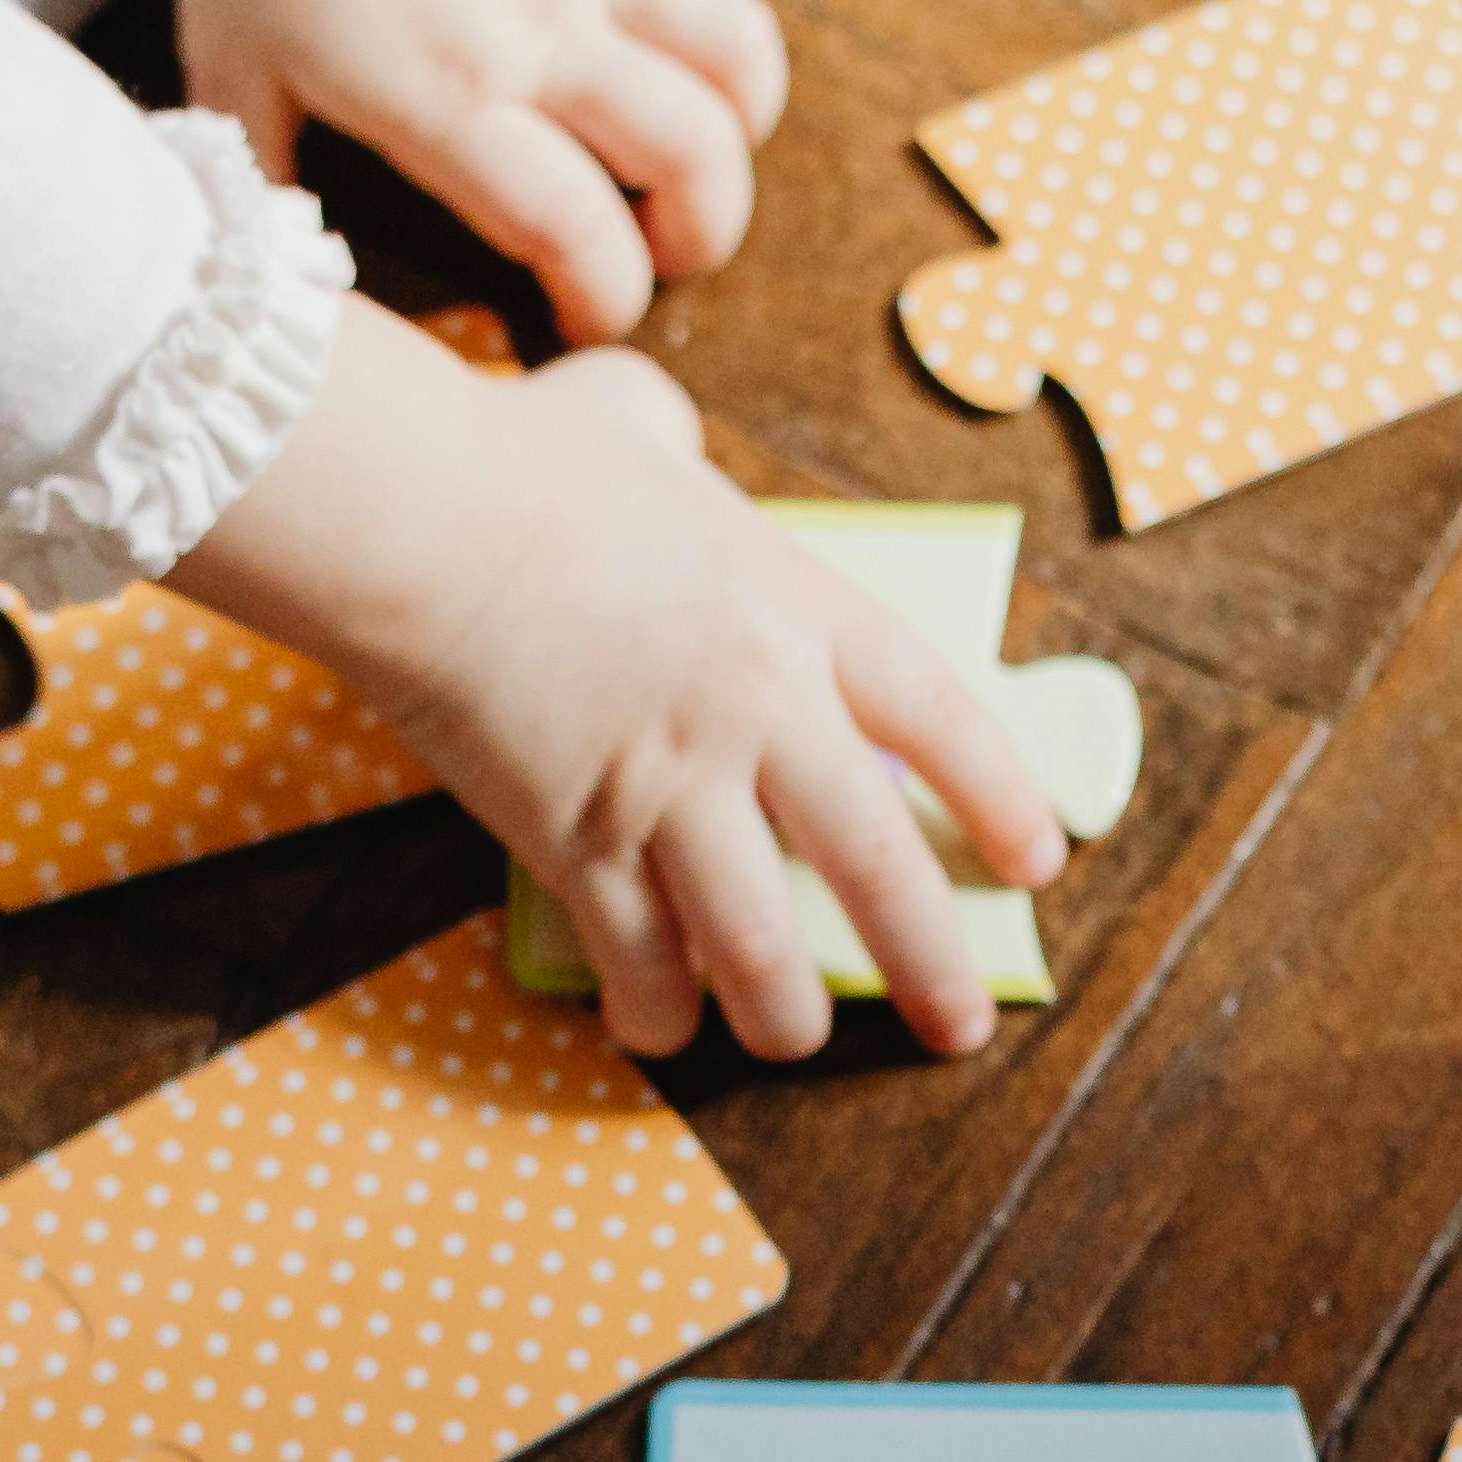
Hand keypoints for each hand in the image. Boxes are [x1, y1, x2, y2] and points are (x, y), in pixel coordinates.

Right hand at [175, 311, 1064, 1061]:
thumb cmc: (518, 459)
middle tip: (961, 1027)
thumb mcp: (633, 420)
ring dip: (784, 1012)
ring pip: (762, 941)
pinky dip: (655, 1004)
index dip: (999, 797)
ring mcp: (671, 784)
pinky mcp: (577, 838)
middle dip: (930, 961)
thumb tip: (652, 437)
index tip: (1040, 860)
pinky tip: (659, 1025)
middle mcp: (759, 710)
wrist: (421, 520)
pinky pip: (636, 953)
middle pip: (876, 863)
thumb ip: (671, 442)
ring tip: (793, 1041)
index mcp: (795, 610)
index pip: (937, 717)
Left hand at [178, 0, 789, 342]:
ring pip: (739, 54)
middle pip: (694, 155)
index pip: (579, 231)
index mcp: (453, 97)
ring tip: (707, 147)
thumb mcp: (229, 74)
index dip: (606, 299)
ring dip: (745, 122)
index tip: (586, 312)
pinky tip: (694, 28)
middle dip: (705, 231)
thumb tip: (275, 283)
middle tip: (671, 245)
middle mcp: (546, 33)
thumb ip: (263, 189)